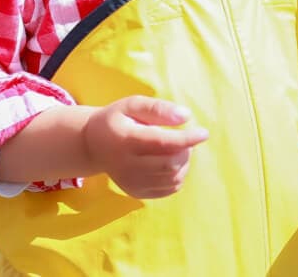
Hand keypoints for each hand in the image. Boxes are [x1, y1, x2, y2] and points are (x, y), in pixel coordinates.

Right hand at [83, 96, 208, 198]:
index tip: (203, 133)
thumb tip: (186, 117)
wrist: (94, 146)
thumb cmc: (117, 120)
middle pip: (170, 164)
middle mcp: (127, 166)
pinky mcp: (137, 192)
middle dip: (186, 151)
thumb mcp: (132, 104)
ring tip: (177, 148)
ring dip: (184, 163)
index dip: (187, 139)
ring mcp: (132, 182)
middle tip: (186, 138)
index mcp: (126, 140)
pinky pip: (169, 189)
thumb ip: (158, 108)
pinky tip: (171, 162)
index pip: (163, 143)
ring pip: (173, 178)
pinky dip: (178, 175)